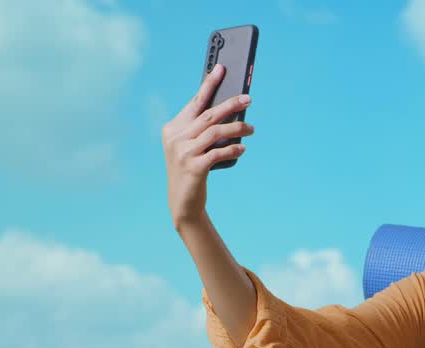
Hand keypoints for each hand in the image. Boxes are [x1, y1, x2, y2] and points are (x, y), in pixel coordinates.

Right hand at [161, 63, 256, 226]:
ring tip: (252, 129)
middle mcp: (175, 137)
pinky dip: (232, 149)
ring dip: (237, 128)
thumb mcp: (193, 146)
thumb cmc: (192, 169)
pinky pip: (217, 153)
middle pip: (208, 115)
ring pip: (215, 132)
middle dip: (230, 104)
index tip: (221, 69)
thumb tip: (232, 112)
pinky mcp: (193, 168)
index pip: (195, 102)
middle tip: (249, 98)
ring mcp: (182, 153)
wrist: (183, 202)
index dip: (209, 85)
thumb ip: (204, 130)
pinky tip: (242, 149)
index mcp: (173, 128)